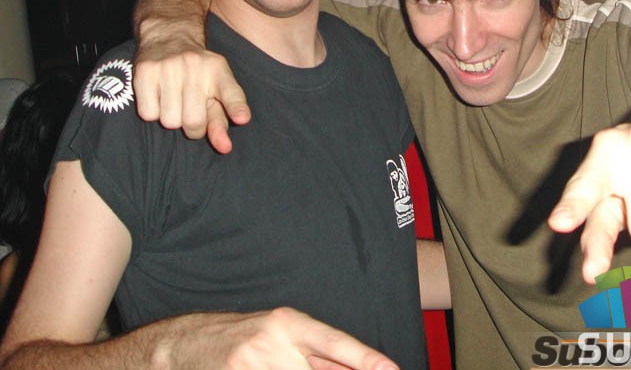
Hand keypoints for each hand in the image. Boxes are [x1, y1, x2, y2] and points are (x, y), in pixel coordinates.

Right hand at [133, 48, 250, 153]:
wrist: (169, 36)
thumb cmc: (198, 73)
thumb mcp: (216, 90)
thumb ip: (221, 120)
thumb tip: (224, 148)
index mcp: (218, 71)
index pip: (231, 92)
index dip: (236, 107)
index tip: (242, 119)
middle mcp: (195, 66)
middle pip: (193, 122)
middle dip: (193, 128)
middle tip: (191, 114)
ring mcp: (168, 67)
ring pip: (169, 121)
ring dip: (172, 120)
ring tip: (175, 102)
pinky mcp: (144, 71)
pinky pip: (148, 114)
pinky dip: (153, 113)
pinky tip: (159, 97)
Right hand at [162, 308, 398, 369]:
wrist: (183, 344)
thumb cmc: (240, 338)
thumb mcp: (279, 336)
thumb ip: (316, 355)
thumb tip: (356, 367)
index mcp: (288, 323)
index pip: (335, 342)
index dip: (365, 358)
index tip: (391, 369)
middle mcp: (272, 342)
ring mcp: (251, 364)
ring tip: (276, 367)